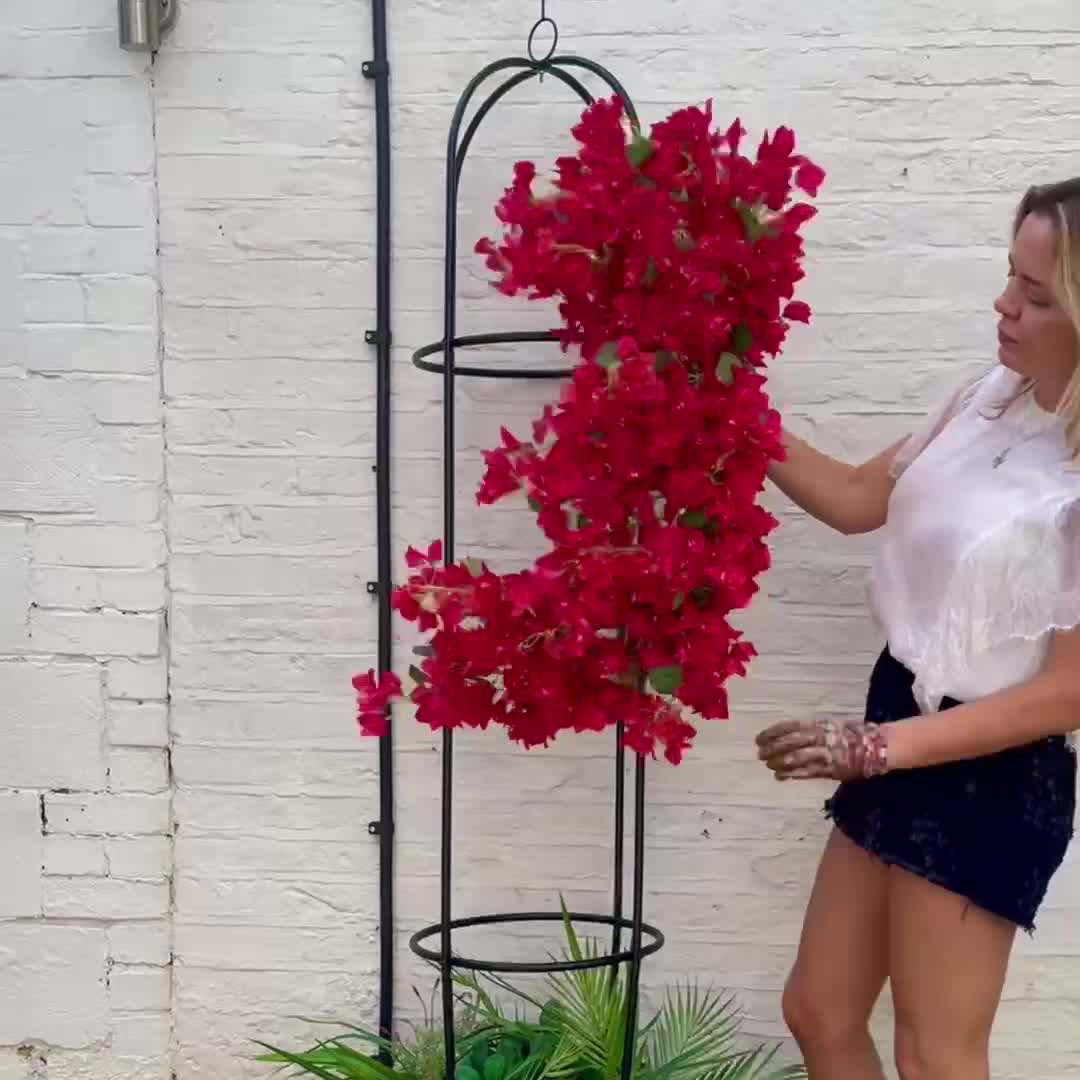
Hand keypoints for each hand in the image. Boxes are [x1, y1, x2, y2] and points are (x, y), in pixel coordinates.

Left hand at [754, 719, 888, 781]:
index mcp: (820, 726)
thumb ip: (811, 732)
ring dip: (780, 762)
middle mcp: (821, 738)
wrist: (877, 747)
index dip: (773, 732)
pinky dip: (793, 774)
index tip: (759, 738)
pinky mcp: (832, 770)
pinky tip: (781, 776)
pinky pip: (809, 772)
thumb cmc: (851, 736)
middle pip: (791, 742)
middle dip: (773, 748)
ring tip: (769, 765)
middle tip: (759, 753)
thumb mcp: (830, 728)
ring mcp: (826, 755)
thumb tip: (786, 737)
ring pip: (797, 758)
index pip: (791, 727)